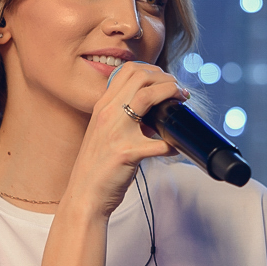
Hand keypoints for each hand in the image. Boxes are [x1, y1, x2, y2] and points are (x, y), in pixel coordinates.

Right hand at [62, 62, 189, 217]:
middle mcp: (107, 114)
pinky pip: (159, 143)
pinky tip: (174, 148)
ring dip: (171, 94)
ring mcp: (116, 132)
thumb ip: (122, 118)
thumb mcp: (104, 132)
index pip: (128, 71)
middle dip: (167, 79)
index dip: (153, 70)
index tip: (165, 80)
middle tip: (179, 91)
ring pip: (148, 96)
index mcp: (102, 106)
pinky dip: (171, 144)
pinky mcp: (126, 153)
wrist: (84, 195)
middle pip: (141, 77)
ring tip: (181, 102)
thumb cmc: (97, 166)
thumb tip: (153, 115)